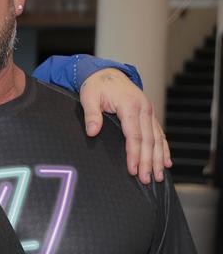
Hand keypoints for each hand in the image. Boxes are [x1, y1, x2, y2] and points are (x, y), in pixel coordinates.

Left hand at [79, 68, 170, 184]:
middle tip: (145, 179)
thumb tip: (92, 132)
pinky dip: (163, 149)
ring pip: (157, 139)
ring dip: (158, 159)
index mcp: (130, 106)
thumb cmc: (97, 86)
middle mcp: (144, 109)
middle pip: (148, 141)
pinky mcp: (149, 115)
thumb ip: (91, 115)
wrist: (107, 74)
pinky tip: (166, 162)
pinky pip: (159, 134)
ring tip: (157, 176)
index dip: (134, 154)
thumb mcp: (89, 97)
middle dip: (148, 162)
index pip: (134, 135)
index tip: (133, 169)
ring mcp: (149, 112)